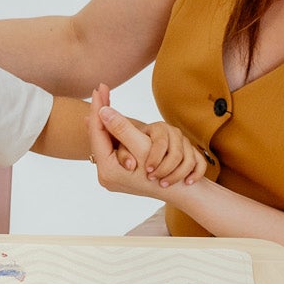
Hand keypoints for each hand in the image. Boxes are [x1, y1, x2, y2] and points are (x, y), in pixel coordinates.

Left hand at [87, 86, 206, 200]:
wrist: (186, 195)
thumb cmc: (167, 174)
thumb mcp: (143, 147)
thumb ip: (122, 129)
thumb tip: (102, 111)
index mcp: (108, 170)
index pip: (97, 133)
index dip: (98, 109)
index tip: (99, 88)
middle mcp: (108, 175)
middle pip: (101, 136)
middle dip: (101, 114)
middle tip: (99, 90)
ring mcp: (116, 176)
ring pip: (109, 142)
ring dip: (110, 125)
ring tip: (104, 102)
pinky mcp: (125, 175)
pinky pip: (117, 148)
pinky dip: (118, 134)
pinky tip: (112, 122)